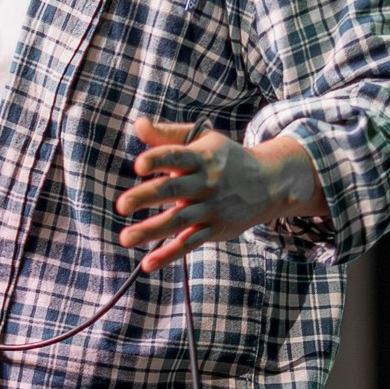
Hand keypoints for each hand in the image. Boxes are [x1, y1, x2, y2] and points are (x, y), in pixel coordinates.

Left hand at [116, 115, 326, 269]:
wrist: (268, 183)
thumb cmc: (225, 158)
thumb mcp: (203, 140)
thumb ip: (168, 135)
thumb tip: (137, 124)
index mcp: (201, 157)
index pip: (176, 157)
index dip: (157, 160)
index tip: (138, 165)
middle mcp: (206, 183)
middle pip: (173, 190)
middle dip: (146, 197)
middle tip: (121, 205)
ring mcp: (210, 208)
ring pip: (178, 220)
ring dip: (151, 230)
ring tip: (125, 238)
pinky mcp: (213, 229)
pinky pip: (189, 243)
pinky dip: (169, 255)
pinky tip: (148, 264)